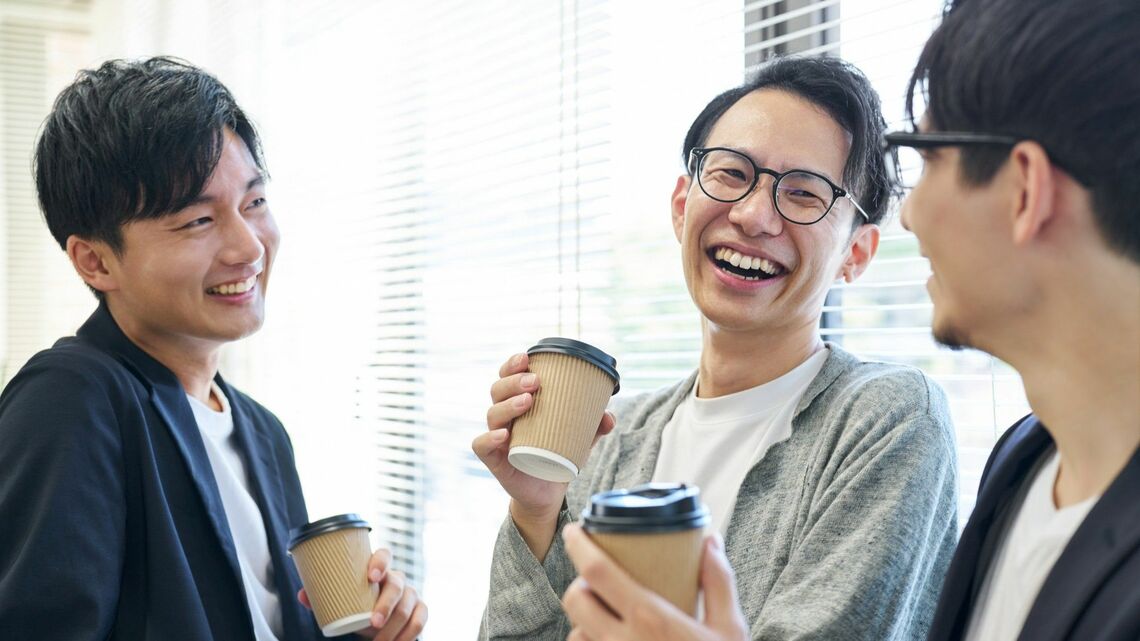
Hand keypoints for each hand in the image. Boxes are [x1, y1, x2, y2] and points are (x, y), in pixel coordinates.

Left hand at [298, 548, 426, 640]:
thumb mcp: (342, 601)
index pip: (385, 554)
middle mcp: (397, 578)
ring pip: (409, 606)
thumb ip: (323, 597)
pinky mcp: (420, 609)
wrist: (378, 620)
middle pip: (398, 585)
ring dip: (396, 626)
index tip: (371, 577)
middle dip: (386, 605)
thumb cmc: (357, 605)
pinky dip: (409, 634)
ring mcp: (411, 593)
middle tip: (372, 623)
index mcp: (378, 569)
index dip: (380, 562)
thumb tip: (302, 594)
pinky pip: (420, 620)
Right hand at [471, 352, 615, 558]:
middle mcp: (505, 417)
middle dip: (514, 381)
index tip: (526, 357)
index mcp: (520, 403)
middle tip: (535, 382)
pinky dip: (489, 438)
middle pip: (498, 390)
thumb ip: (594, 426)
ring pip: (492, 414)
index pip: (508, 376)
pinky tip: (503, 435)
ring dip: (508, 404)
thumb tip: (609, 416)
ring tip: (527, 401)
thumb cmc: (558, 455)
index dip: (512, 364)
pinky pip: (481, 445)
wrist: (547, 492)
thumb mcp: (579, 439)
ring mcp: (497, 437)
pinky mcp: (494, 460)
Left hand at [561, 525, 747, 640]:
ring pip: (575, 634)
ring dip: (584, 620)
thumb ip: (718, 581)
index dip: (578, 545)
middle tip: (597, 578)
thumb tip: (710, 541)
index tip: (573, 530)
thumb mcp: (730, 627)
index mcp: (650, 618)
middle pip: (575, 599)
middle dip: (579, 583)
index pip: (597, 571)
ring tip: (606, 615)